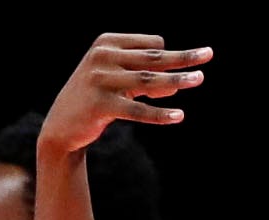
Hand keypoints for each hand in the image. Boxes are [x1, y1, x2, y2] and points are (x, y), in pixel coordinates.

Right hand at [40, 33, 209, 155]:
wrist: (60, 128)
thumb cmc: (94, 100)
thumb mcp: (119, 83)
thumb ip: (146, 80)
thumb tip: (177, 84)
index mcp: (106, 43)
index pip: (152, 45)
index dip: (166, 60)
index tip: (170, 79)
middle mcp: (102, 57)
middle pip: (154, 57)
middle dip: (183, 57)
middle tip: (208, 55)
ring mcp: (99, 80)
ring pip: (149, 80)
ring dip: (177, 80)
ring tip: (199, 79)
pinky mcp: (100, 104)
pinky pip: (137, 110)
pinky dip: (159, 114)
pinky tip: (178, 117)